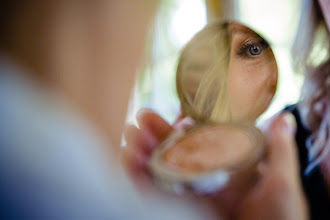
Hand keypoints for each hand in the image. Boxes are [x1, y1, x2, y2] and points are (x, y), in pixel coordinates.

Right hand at [122, 109, 307, 219]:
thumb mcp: (281, 188)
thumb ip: (278, 153)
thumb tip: (283, 118)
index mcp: (228, 174)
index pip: (203, 144)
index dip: (186, 126)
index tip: (175, 111)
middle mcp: (206, 184)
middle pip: (176, 155)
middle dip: (156, 135)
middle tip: (140, 119)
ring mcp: (190, 199)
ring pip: (160, 172)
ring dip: (142, 152)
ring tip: (129, 136)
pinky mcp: (176, 210)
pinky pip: (153, 194)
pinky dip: (137, 177)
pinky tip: (127, 160)